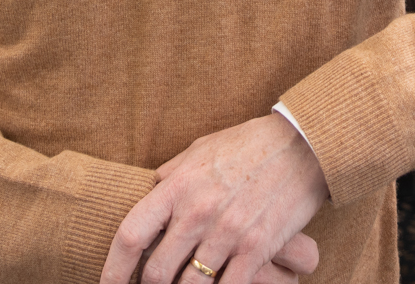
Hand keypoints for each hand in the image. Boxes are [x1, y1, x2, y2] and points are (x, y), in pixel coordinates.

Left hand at [101, 114, 328, 283]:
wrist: (302, 144)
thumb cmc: (249, 144)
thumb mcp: (201, 148)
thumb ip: (171, 174)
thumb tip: (150, 189)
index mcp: (178, 186)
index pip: (130, 235)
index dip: (112, 269)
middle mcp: (198, 212)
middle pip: (155, 272)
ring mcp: (227, 233)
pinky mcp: (256, 248)